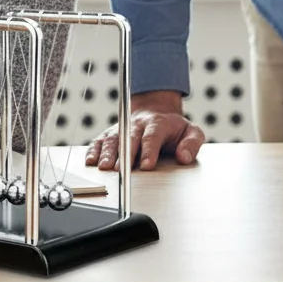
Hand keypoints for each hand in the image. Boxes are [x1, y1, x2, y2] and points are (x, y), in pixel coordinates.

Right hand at [85, 90, 205, 170]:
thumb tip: (184, 157)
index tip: (146, 165)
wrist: (156, 112)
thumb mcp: (191, 132)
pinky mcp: (112, 134)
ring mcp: (123, 128)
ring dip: (107, 153)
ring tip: (104, 167)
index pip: (152, 136)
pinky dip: (94, 150)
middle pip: (128, 137)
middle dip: (124, 154)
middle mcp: (137, 124)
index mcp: (157, 124)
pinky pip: (100, 140)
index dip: (148, 150)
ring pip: (112, 139)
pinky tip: (91, 161)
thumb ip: (191, 144)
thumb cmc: (174, 128)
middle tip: (120, 169)